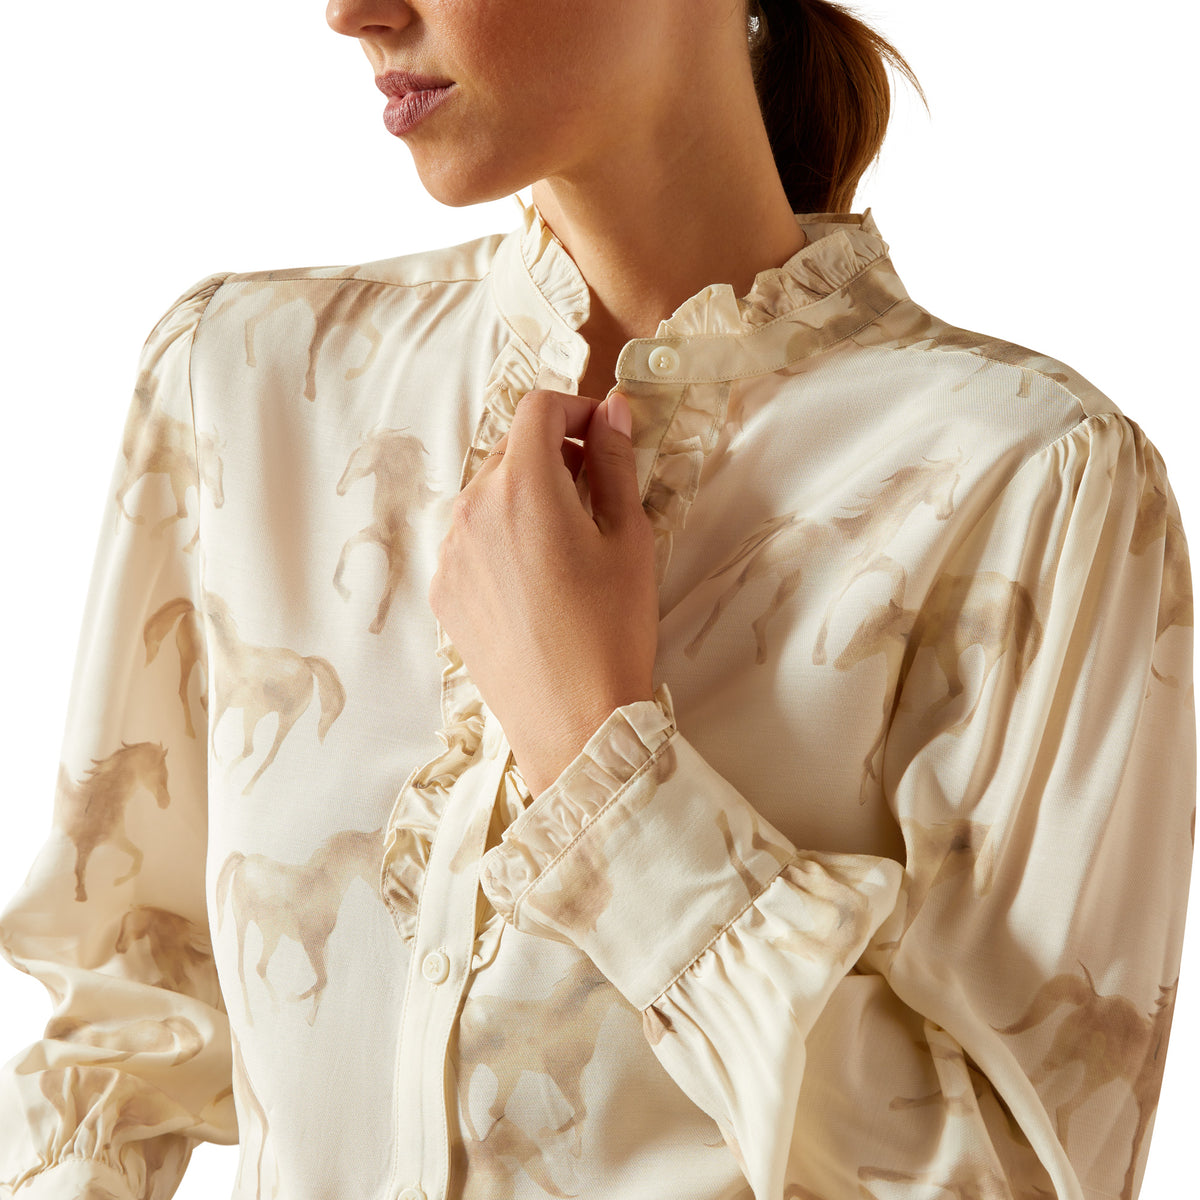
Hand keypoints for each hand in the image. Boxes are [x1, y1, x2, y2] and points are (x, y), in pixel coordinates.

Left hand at [428, 389, 658, 797]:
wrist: (573, 721)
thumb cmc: (612, 630)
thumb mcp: (629, 538)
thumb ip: (615, 462)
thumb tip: (612, 407)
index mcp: (524, 487)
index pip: (537, 409)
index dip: (574, 409)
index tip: (601, 435)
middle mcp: (473, 510)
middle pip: (509, 450)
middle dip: (553, 454)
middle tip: (595, 491)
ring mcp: (450, 552)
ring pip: (487, 495)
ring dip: (525, 496)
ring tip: (566, 543)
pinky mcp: (444, 590)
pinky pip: (470, 539)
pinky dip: (501, 537)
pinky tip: (537, 581)